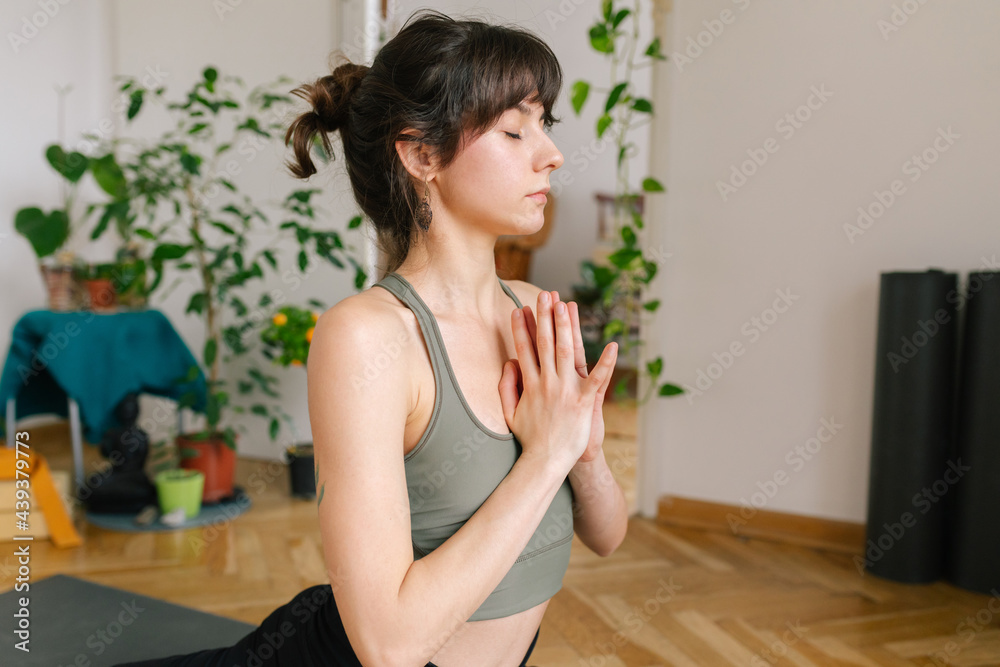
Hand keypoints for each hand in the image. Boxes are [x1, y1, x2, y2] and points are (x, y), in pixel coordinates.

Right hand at [508, 291, 617, 464]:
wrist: (546, 461)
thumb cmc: (530, 437)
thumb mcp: (510, 411)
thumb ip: (507, 385)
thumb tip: (509, 362)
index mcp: (530, 384)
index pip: (524, 349)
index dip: (521, 327)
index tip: (518, 309)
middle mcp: (548, 382)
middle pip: (546, 343)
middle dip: (545, 316)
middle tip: (544, 294)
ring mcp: (566, 390)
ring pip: (568, 351)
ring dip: (567, 326)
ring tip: (565, 304)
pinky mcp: (584, 401)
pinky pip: (599, 378)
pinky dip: (607, 362)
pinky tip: (614, 345)